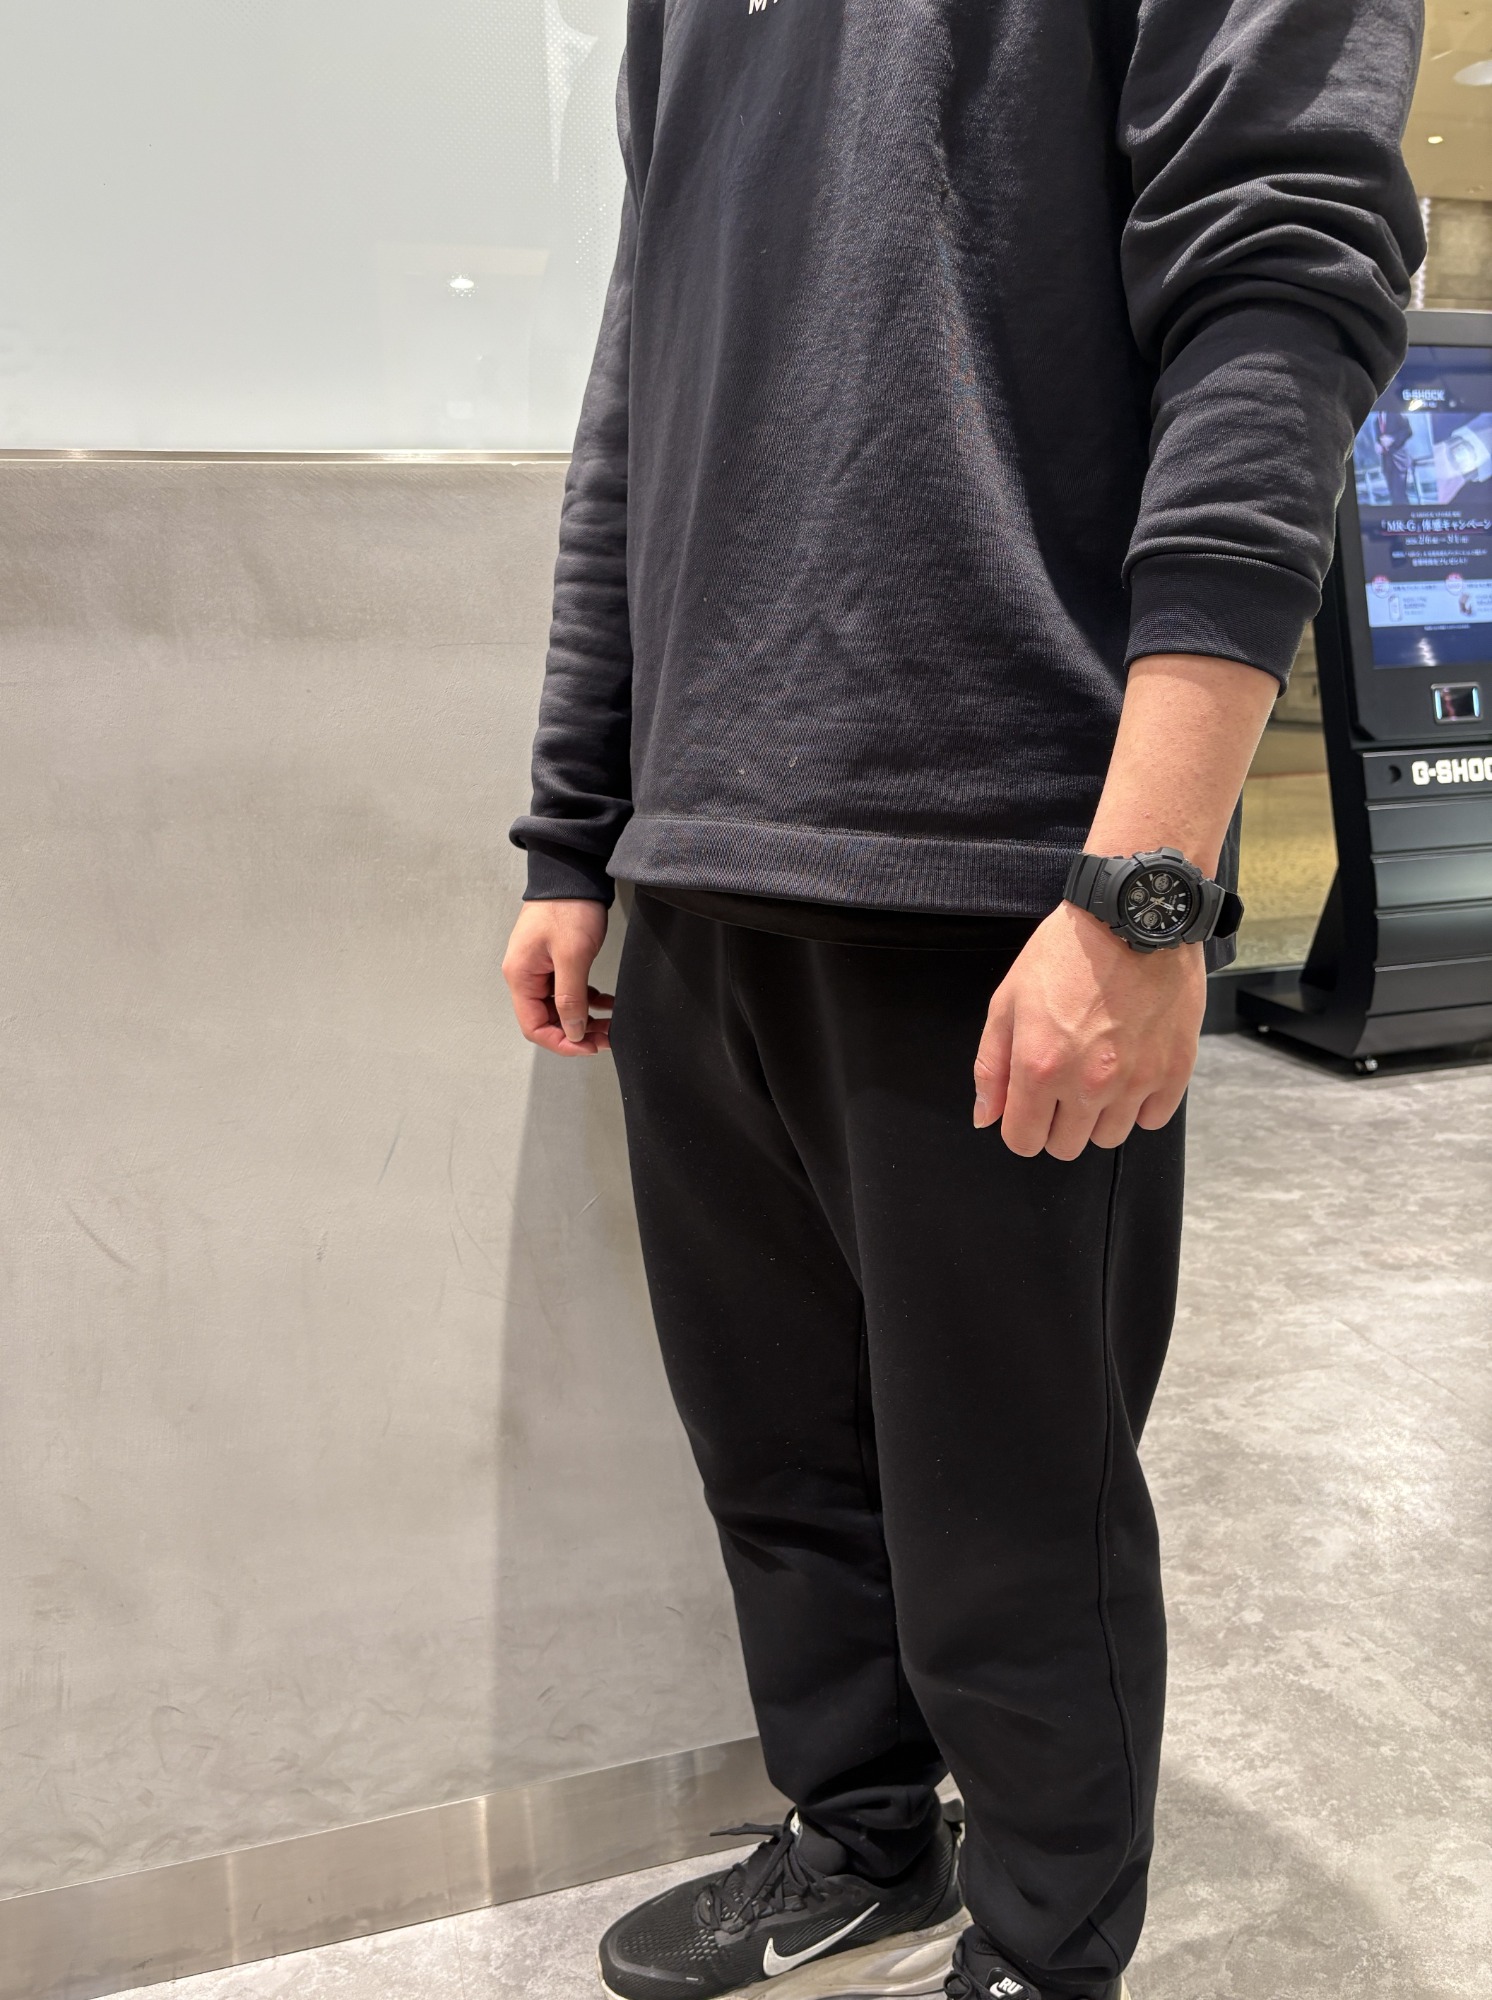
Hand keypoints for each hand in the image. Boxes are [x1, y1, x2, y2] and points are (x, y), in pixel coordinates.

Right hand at [502, 899, 613, 1055]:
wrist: (572, 873)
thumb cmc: (567, 907)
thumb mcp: (572, 955)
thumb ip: (570, 997)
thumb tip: (572, 1031)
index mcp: (521, 977)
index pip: (534, 1027)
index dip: (562, 1042)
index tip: (588, 1046)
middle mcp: (526, 976)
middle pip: (548, 1020)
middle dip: (577, 1032)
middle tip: (606, 1036)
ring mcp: (540, 968)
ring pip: (561, 1007)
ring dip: (585, 1018)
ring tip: (610, 1024)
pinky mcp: (555, 960)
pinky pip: (568, 991)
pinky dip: (587, 1000)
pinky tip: (606, 1003)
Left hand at [973, 902, 1203, 1158]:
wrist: (1133, 918)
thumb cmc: (1066, 953)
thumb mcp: (1007, 1000)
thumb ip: (991, 1066)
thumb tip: (987, 1118)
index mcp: (1040, 1069)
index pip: (1024, 1141)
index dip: (1021, 1126)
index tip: (1028, 1106)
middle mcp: (1088, 1085)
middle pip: (1066, 1146)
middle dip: (1057, 1123)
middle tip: (1063, 1084)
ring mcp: (1136, 1081)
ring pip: (1110, 1138)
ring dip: (1098, 1116)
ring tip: (1098, 1072)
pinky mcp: (1174, 1072)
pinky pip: (1152, 1119)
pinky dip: (1140, 1104)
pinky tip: (1130, 1069)